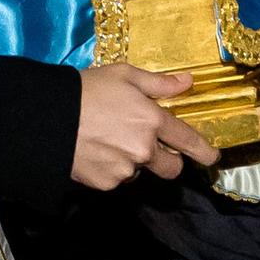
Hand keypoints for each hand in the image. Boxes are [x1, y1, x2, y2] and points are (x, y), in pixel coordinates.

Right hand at [71, 64, 219, 189]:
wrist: (47, 117)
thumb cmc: (87, 89)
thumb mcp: (124, 75)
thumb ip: (159, 83)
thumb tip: (187, 82)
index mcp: (152, 120)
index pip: (188, 141)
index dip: (204, 151)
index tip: (211, 156)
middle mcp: (144, 150)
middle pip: (171, 168)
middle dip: (168, 161)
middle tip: (152, 147)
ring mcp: (125, 170)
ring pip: (140, 171)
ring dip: (134, 161)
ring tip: (110, 139)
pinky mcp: (106, 184)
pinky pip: (118, 179)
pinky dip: (113, 168)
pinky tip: (97, 151)